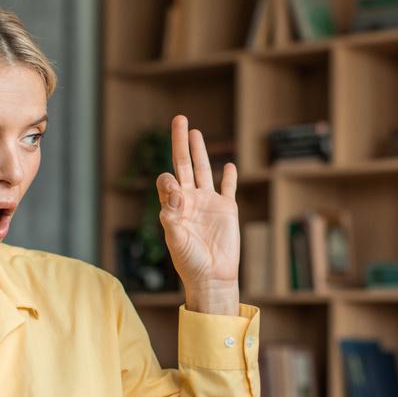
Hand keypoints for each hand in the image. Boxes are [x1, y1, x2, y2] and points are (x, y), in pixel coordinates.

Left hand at [156, 115, 240, 314]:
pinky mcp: (227, 209)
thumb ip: (172, 215)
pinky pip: (228, 188)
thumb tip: (174, 189)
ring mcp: (209, 203)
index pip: (167, 181)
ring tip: (194, 132)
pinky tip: (229, 165)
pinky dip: (229, 177)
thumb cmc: (190, 261)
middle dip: (180, 143)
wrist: (212, 277)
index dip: (168, 180)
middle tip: (178, 119)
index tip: (175, 190)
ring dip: (199, 150)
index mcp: (174, 206)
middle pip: (184, 164)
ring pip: (204, 170)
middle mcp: (190, 199)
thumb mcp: (176, 239)